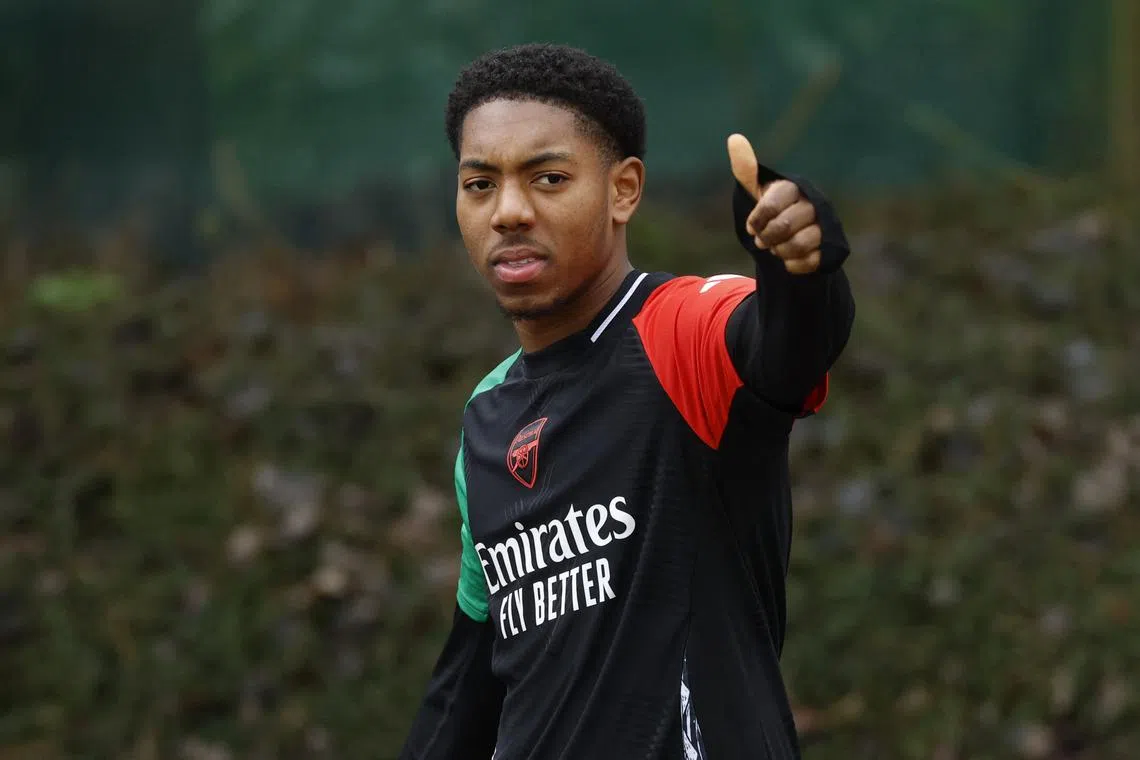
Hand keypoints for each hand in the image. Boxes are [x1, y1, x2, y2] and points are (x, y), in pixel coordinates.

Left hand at [727, 133, 821, 274]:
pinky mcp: (829, 247)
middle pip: (784, 226)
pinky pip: (809, 261)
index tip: (752, 227)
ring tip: (776, 249)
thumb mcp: (756, 191)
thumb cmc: (771, 210)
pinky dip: (793, 265)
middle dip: (768, 237)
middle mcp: (813, 203)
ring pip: (798, 244)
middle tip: (763, 240)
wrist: (792, 238)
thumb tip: (734, 138)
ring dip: (780, 251)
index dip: (758, 220)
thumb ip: (746, 170)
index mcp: (793, 187)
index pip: (772, 204)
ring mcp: (824, 225)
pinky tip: (788, 260)